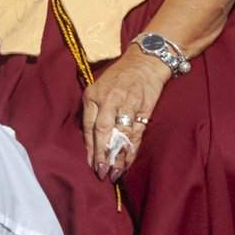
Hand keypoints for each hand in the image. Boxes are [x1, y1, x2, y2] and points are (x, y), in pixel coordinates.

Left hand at [82, 47, 171, 182]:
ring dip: (117, 156)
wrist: (146, 61)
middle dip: (101, 154)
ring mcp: (128, 104)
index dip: (90, 147)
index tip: (90, 163)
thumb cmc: (120, 76)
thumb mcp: (99, 87)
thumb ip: (94, 109)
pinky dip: (132, 149)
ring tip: (115, 173)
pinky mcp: (144, 109)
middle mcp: (109, 99)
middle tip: (101, 172)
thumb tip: (91, 141)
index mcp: (94, 94)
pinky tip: (128, 162)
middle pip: (102, 131)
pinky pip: (136, 133)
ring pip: (120, 134)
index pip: (89, 125)